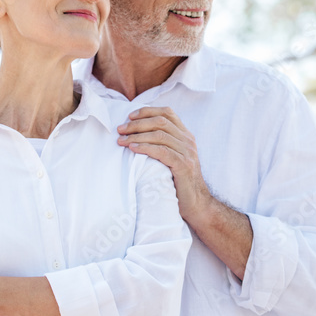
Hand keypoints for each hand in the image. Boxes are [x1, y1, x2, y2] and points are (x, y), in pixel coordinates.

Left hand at [117, 107, 210, 222]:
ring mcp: (187, 152)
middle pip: (160, 122)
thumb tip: (136, 133)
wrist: (196, 203)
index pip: (167, 112)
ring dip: (137, 135)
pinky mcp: (183, 165)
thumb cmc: (178, 181)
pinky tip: (133, 149)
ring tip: (121, 140)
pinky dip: (145, 147)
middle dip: (137, 124)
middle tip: (120, 130)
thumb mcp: (172, 157)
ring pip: (159, 135)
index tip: (129, 116)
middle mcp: (188, 141)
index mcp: (185, 135)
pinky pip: (162, 151)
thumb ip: (162, 144)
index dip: (147, 111)